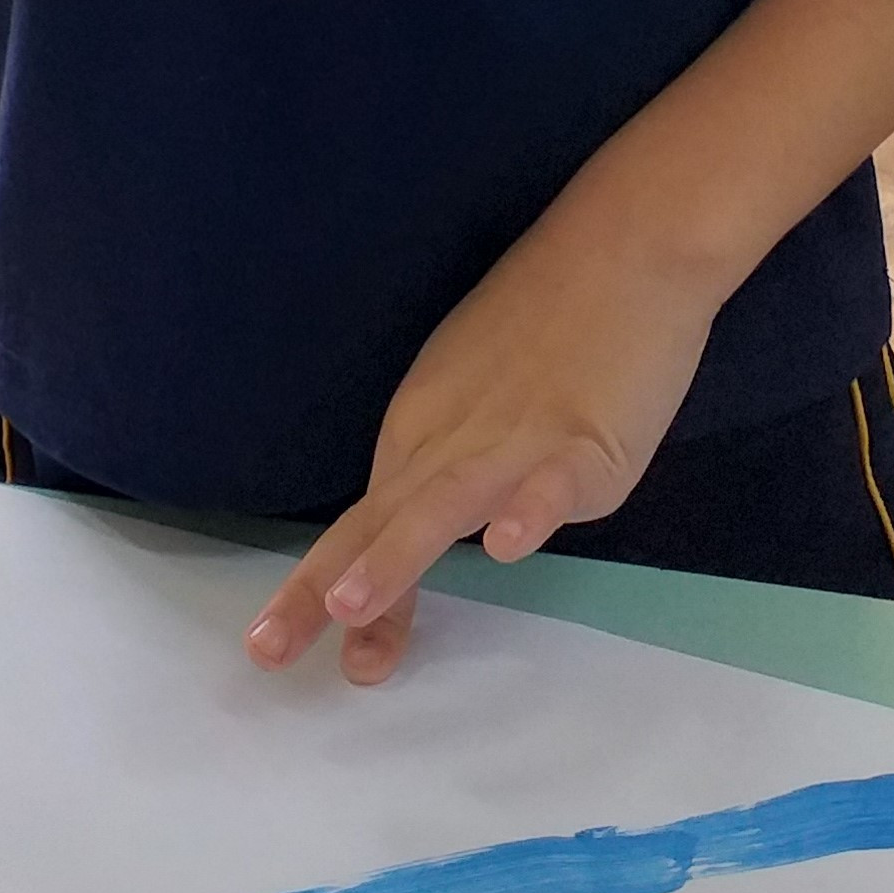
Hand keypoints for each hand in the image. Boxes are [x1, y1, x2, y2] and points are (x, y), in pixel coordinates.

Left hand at [247, 221, 718, 682]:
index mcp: (422, 431)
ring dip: (397, 558)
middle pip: (381, 522)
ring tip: (353, 611)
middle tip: (267, 651)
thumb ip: (452, 460)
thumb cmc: (551, 315)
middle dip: (323, 589)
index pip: (364, 524)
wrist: (626, 242)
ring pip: (446, 504)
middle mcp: (453, 441)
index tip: (276, 650)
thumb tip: (439, 523)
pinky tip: (508, 547)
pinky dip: (529, 512)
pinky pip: (554, 480)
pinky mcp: (586, 439)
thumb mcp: (475, 388)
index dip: (319, 588)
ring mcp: (517, 440)